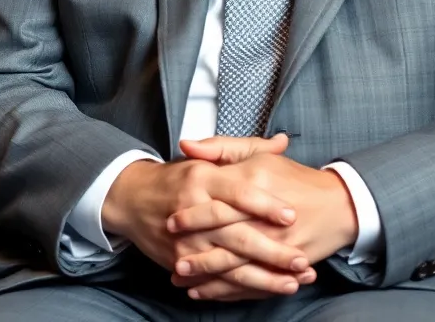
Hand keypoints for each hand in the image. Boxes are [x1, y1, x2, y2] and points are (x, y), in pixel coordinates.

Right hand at [101, 134, 314, 299]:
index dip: (266, 205)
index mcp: (204, 177)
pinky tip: (265, 292)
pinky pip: (215, 280)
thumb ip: (248, 148)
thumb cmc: (179, 175)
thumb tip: (283, 142)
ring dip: (263, 277)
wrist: (132, 197)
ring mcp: (186, 241)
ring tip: (293, 282)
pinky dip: (240, 289)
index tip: (292, 215)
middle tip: (302, 259)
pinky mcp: (180, 262)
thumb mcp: (210, 156)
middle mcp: (194, 209)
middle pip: (238, 234)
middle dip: (273, 251)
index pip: (239, 192)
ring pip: (230, 264)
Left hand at [168, 135, 357, 300]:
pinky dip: (226, 291)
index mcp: (256, 185)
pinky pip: (251, 284)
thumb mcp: (258, 155)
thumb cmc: (293, 177)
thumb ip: (220, 148)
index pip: (219, 202)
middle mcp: (266, 219)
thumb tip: (186, 146)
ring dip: (206, 276)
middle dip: (196, 251)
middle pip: (224, 239)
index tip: (172, 221)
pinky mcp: (285, 268)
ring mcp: (276, 247)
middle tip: (172, 256)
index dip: (194, 215)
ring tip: (180, 277)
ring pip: (235, 267)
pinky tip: (204, 291)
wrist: (337, 205)